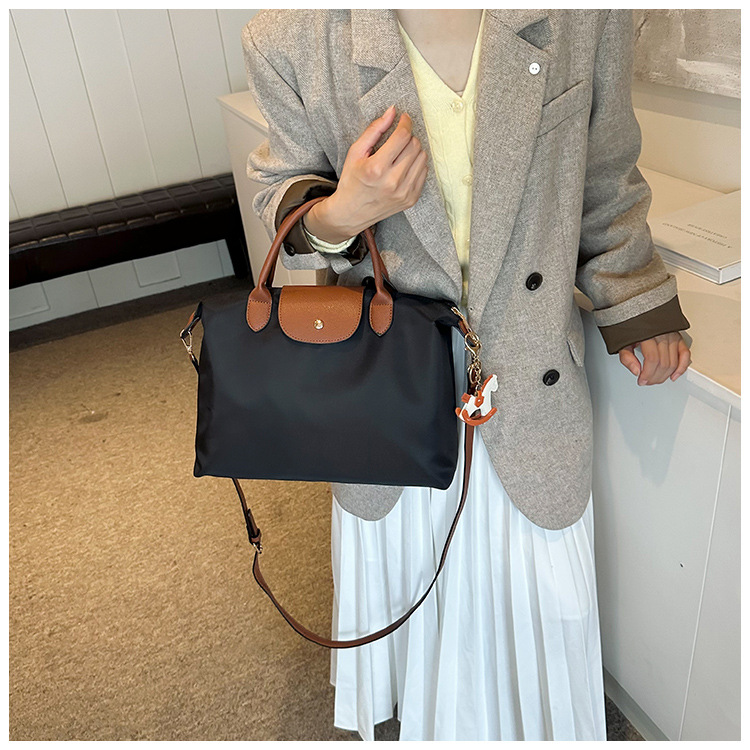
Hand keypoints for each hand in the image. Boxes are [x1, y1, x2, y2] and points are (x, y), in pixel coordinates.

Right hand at [304, 104, 428, 241]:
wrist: (351, 213)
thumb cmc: (352, 181)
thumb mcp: (355, 153)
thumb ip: (374, 130)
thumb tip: (392, 111)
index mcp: (376, 168)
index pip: (402, 136)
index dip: (405, 122)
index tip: (403, 118)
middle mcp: (392, 182)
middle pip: (414, 145)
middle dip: (409, 136)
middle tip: (399, 137)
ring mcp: (404, 193)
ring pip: (422, 158)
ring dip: (414, 149)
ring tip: (401, 152)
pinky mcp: (411, 199)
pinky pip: (424, 172)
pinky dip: (417, 164)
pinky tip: (404, 165)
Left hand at [618, 332, 691, 384]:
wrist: (639, 311)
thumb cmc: (630, 326)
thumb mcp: (622, 341)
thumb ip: (627, 357)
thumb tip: (637, 371)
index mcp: (647, 334)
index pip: (652, 359)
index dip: (647, 374)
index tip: (641, 380)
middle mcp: (662, 334)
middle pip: (663, 363)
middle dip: (655, 377)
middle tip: (647, 381)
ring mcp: (672, 335)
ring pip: (674, 362)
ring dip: (665, 376)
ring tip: (655, 379)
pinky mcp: (678, 337)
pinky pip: (685, 354)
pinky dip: (682, 367)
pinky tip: (674, 375)